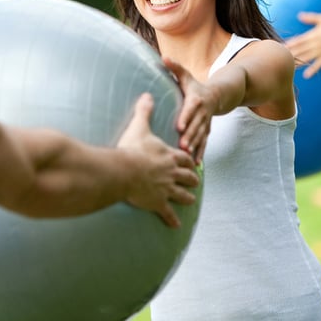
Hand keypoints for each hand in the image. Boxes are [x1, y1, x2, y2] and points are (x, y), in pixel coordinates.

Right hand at [117, 93, 198, 227]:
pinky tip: (176, 225)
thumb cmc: (131, 149)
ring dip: (187, 197)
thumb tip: (147, 94)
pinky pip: (168, 213)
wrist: (124, 171)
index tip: (193, 162)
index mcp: (168, 155)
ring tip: (191, 200)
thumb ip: (144, 111)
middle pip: (187, 176)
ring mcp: (166, 189)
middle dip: (192, 178)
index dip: (189, 160)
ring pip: (182, 194)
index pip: (184, 158)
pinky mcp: (157, 202)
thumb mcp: (139, 126)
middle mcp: (171, 172)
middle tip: (196, 181)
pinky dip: (172, 219)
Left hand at [162, 57, 218, 163]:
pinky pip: (204, 143)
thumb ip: (175, 67)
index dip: (186, 117)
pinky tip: (196, 163)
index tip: (179, 126)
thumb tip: (163, 57)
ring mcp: (205, 123)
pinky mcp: (206, 131)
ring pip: (200, 136)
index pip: (191, 109)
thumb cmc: (195, 86)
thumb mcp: (186, 76)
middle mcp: (202, 113)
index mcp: (196, 100)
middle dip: (189, 136)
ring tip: (187, 156)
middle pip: (196, 126)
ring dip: (195, 146)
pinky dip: (201, 152)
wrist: (217, 95)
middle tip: (181, 146)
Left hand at [285, 12, 320, 78]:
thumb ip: (310, 18)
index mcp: (312, 35)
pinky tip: (306, 75)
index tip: (280, 48)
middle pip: (299, 50)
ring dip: (297, 63)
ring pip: (306, 58)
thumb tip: (299, 15)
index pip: (297, 41)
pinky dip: (312, 70)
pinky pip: (319, 65)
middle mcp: (315, 44)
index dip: (288, 44)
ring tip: (288, 67)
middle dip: (289, 54)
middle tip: (279, 59)